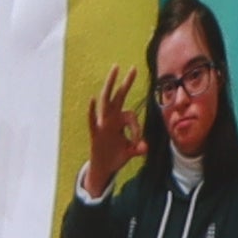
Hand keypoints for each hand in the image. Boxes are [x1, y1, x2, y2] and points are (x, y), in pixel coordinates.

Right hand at [83, 59, 142, 200]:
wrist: (103, 169)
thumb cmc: (116, 156)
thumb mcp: (131, 152)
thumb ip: (138, 147)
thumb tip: (144, 147)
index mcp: (120, 121)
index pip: (131, 116)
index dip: (137, 129)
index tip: (139, 145)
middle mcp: (111, 119)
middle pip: (118, 96)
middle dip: (125, 83)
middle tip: (132, 68)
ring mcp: (102, 124)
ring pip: (106, 101)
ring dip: (110, 85)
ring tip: (115, 70)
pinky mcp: (95, 133)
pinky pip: (92, 119)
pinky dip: (92, 110)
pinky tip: (92, 98)